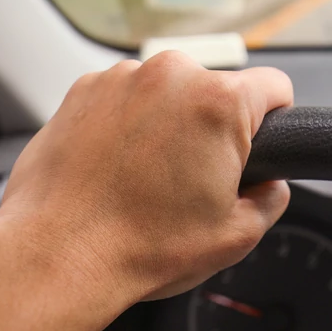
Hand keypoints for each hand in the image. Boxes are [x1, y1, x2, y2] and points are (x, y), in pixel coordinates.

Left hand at [0, 50, 292, 308]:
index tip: (259, 140)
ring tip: (145, 179)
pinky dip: (124, 125)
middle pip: (215, 90)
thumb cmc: (138, 246)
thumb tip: (270, 183)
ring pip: (166, 93)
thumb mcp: (236, 236)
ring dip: (165, 124)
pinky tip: (114, 169)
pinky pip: (123, 98)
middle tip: (191, 180)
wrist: (57, 255)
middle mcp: (171, 75)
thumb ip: (271, 198)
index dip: (275, 117)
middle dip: (211, 129)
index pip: (274, 85)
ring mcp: (122, 78)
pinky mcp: (83, 89)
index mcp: (218, 102)